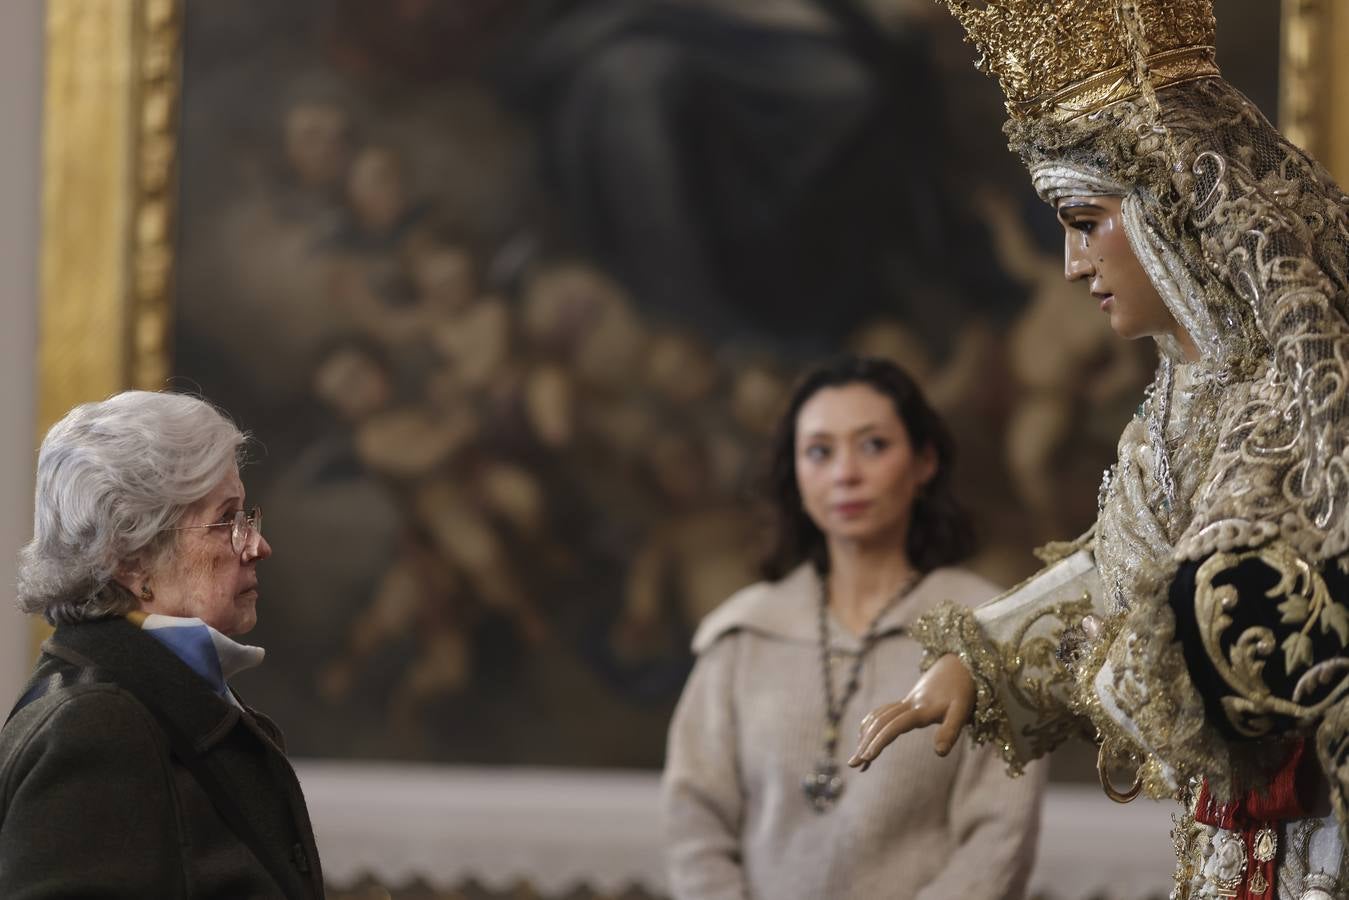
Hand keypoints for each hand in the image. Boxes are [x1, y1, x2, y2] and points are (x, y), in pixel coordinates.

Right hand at [847, 654, 974, 769]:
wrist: (959, 664)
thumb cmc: (962, 691)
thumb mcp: (961, 711)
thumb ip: (950, 731)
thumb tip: (939, 753)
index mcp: (920, 709)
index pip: (894, 726)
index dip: (879, 741)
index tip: (866, 757)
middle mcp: (907, 704)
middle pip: (880, 723)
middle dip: (865, 743)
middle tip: (852, 764)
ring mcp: (905, 702)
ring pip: (878, 718)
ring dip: (865, 736)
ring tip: (857, 759)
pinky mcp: (906, 701)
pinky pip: (881, 712)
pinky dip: (870, 725)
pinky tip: (865, 736)